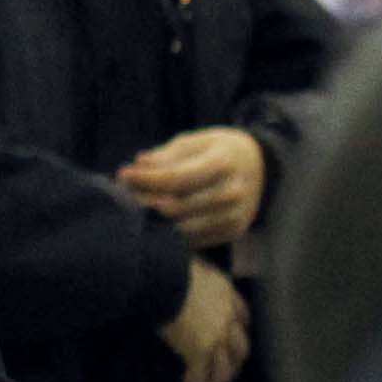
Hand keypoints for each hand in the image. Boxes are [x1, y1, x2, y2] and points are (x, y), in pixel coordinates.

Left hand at [120, 126, 269, 248]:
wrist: (259, 166)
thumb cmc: (217, 150)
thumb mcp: (194, 141)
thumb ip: (166, 155)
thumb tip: (138, 165)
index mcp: (224, 163)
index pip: (177, 178)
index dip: (146, 179)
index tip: (122, 174)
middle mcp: (233, 193)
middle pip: (177, 206)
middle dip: (144, 200)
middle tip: (122, 192)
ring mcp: (235, 216)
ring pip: (183, 228)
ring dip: (153, 219)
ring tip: (134, 206)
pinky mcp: (233, 233)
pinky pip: (195, 239)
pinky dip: (171, 232)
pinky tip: (154, 220)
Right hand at [157, 259, 252, 381]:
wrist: (162, 274)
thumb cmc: (169, 262)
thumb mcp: (189, 262)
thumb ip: (193, 274)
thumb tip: (178, 272)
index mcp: (227, 293)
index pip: (243, 315)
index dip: (239, 329)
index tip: (233, 338)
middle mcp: (228, 318)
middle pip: (239, 349)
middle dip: (233, 364)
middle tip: (223, 376)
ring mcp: (216, 337)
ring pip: (222, 370)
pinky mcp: (199, 352)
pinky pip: (197, 378)